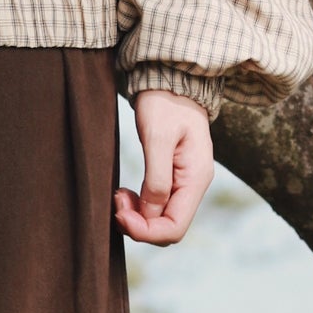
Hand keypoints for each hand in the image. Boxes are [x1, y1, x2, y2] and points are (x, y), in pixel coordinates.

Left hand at [114, 91, 213, 245]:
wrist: (171, 81)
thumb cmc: (165, 103)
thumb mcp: (158, 137)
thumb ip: (157, 178)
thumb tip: (149, 212)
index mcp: (196, 179)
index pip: (174, 227)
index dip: (145, 230)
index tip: (119, 212)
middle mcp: (194, 186)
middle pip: (168, 228)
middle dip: (138, 224)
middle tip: (116, 201)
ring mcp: (185, 183)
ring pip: (161, 219)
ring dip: (136, 216)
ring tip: (118, 195)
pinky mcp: (173, 177)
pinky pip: (157, 205)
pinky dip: (139, 206)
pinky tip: (125, 192)